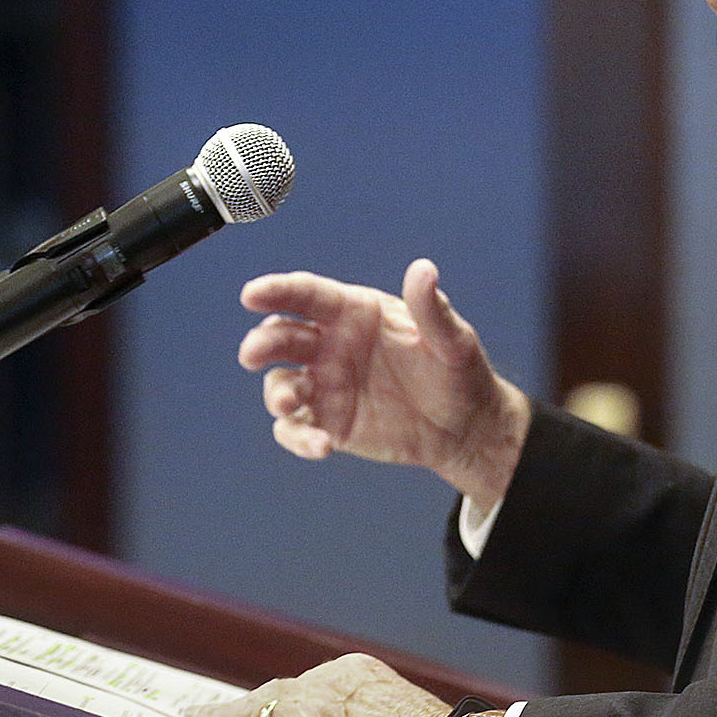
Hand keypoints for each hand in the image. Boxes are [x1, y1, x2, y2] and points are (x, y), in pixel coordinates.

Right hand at [237, 259, 528, 508]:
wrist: (464, 426)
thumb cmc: (458, 372)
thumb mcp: (453, 341)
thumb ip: (432, 309)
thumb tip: (424, 269)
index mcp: (355, 312)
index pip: (309, 296)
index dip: (277, 291)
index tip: (251, 295)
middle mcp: (331, 344)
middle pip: (283, 337)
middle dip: (263, 344)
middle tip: (253, 355)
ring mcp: (325, 384)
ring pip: (281, 384)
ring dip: (277, 393)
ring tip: (289, 405)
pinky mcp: (328, 422)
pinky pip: (297, 429)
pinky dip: (299, 438)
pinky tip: (322, 446)